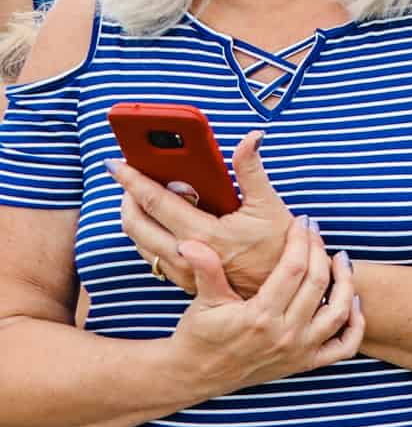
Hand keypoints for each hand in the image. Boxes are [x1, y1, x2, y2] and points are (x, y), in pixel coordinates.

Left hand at [112, 130, 294, 298]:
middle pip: (135, 222)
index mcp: (202, 232)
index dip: (132, 179)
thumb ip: (251, 169)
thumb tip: (251, 138)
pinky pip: (149, 255)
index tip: (117, 164)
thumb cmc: (278, 247)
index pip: (154, 201)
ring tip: (140, 196)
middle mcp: (184, 253)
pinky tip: (157, 222)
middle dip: (125, 196)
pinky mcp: (182, 279)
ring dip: (133, 216)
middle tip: (128, 177)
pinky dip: (145, 234)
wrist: (280, 288)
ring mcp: (180, 269)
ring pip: (138, 240)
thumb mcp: (269, 204)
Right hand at [170, 220, 362, 394]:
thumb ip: (206, 270)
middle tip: (316, 232)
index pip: (294, 268)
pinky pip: (344, 347)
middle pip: (318, 284)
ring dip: (346, 282)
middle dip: (320, 252)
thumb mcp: (203, 301)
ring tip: (340, 259)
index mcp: (259, 316)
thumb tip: (190, 243)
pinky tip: (353, 301)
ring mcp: (298, 351)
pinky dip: (356, 325)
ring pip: (339, 312)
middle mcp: (284, 335)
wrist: (195, 375)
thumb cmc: (198, 334)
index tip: (302, 221)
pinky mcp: (304, 364)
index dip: (301, 240)